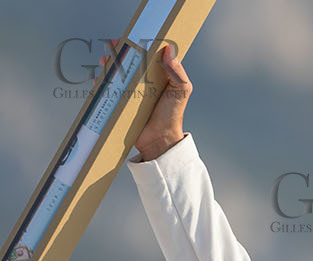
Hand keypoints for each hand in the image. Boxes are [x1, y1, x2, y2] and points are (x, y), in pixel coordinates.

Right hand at [110, 43, 190, 161]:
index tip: (130, 37)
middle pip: (126, 60)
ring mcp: (129, 90)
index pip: (145, 54)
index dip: (137, 44)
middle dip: (118, 51)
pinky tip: (100, 79)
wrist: (159, 139)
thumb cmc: (172, 114)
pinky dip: (101, 81)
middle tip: (114, 47)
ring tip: (106, 62)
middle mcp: (142, 80)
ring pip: (114, 71)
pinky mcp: (119, 100)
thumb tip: (169, 51)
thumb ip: (178, 73)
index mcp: (157, 75)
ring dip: (108, 64)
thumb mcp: (180, 91)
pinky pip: (106, 87)